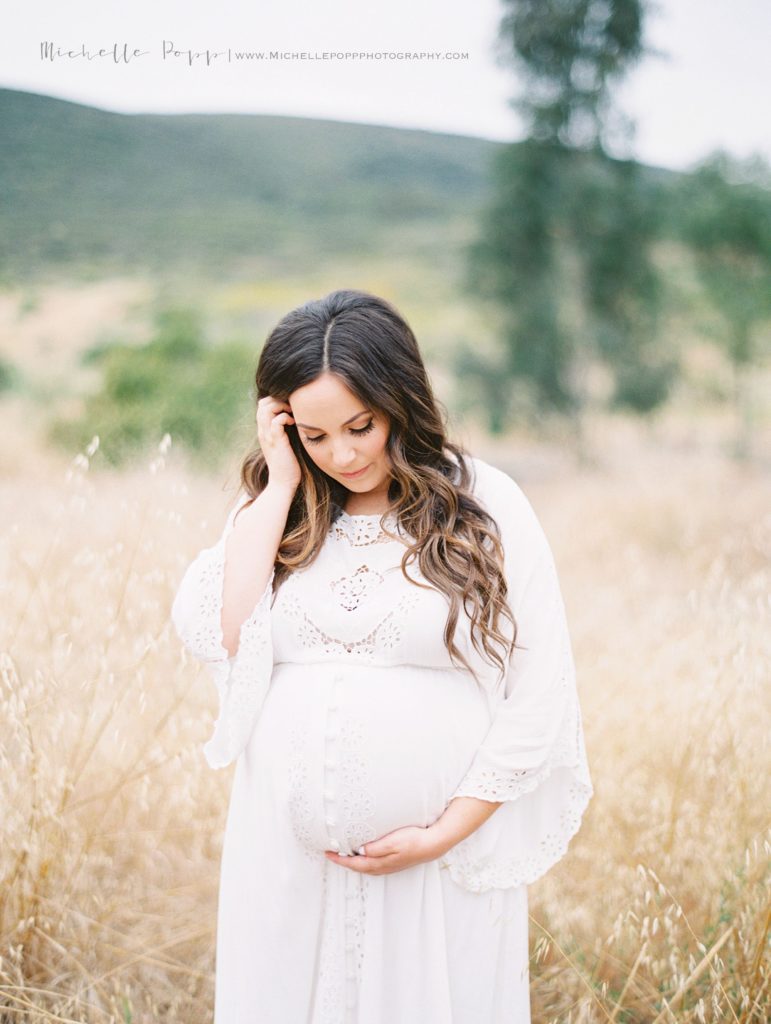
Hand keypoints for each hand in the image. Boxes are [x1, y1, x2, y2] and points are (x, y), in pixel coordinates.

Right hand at [256, 395, 301, 491]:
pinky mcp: (276, 441)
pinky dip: (285, 417)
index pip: (262, 405)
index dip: (275, 400)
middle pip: (262, 403)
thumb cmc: (288, 463)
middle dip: (278, 400)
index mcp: (264, 430)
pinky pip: (276, 421)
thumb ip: (284, 430)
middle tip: (292, 407)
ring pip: (266, 409)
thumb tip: (295, 417)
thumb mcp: (284, 442)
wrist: (283, 482)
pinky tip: (293, 423)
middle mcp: (263, 431)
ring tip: (292, 414)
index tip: (289, 406)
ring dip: (281, 406)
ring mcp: (268, 436)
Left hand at [324, 824, 448, 875]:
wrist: (432, 844)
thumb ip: (376, 848)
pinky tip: (363, 854)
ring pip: (365, 866)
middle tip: (331, 853)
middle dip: (343, 861)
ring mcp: (388, 866)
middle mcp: (382, 867)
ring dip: (353, 861)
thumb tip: (360, 851)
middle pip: (357, 867)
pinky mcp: (393, 862)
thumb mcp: (393, 842)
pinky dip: (363, 860)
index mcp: (379, 863)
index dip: (340, 859)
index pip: (354, 863)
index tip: (327, 853)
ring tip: (343, 853)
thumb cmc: (413, 840)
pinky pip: (372, 864)